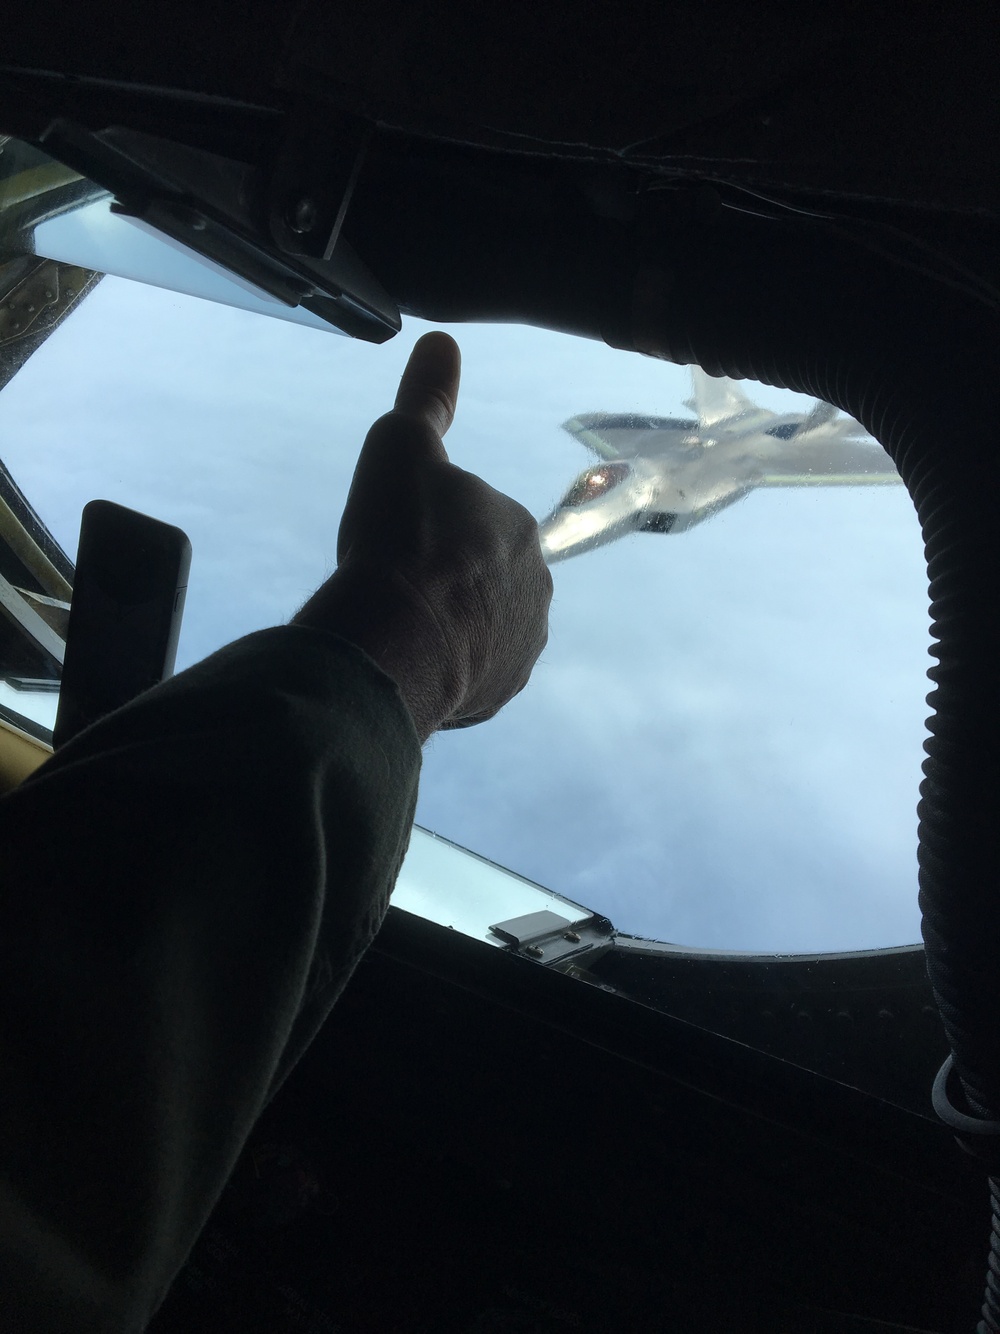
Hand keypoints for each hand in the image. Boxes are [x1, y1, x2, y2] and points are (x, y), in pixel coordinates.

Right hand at [293, 332, 552, 740]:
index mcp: (518, 528)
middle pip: (481, 577)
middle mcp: (537, 586)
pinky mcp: (504, 691)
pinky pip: (476, 673)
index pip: (471, 521)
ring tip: (403, 630)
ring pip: (482, 627)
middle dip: (446, 581)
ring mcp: (524, 643)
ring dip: (451, 627)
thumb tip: (442, 341)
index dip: (428, 530)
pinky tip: (414, 664)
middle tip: (396, 587)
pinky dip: (451, 669)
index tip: (397, 542)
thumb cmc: (397, 541)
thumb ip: (426, 398)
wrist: (395, 640)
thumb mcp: (401, 447)